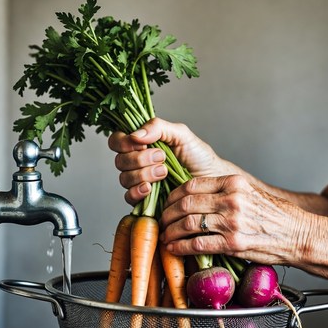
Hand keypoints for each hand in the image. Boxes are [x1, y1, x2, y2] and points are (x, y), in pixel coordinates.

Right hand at [108, 118, 228, 204]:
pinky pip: (129, 197)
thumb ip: (158, 127)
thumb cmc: (197, 156)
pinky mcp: (144, 200)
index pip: (117, 141)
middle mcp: (137, 163)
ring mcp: (139, 182)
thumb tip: (135, 135)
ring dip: (143, 174)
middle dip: (140, 159)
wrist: (210, 179)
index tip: (142, 144)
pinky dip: (138, 192)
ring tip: (164, 172)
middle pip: (119, 161)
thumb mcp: (181, 135)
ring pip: (124, 179)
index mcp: (141, 144)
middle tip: (162, 158)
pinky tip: (151, 189)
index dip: (123, 143)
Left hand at [160, 174, 305, 264]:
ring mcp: (231, 222)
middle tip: (161, 221)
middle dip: (167, 214)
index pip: (191, 185)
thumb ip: (223, 192)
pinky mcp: (233, 244)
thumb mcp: (249, 193)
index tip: (167, 203)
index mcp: (233, 183)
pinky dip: (180, 247)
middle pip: (185, 204)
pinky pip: (197, 244)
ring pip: (187, 224)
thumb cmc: (275, 215)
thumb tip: (195, 198)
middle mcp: (231, 199)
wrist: (298, 235)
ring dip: (170, 232)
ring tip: (165, 236)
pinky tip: (174, 248)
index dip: (173, 195)